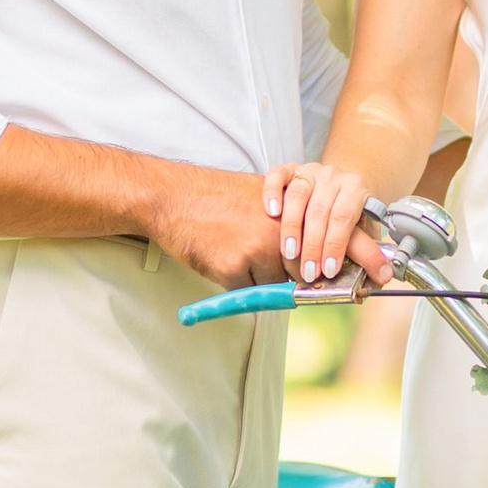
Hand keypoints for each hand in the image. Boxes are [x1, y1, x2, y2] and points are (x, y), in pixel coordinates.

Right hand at [149, 162, 301, 288]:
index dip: (306, 266)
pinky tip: (218, 258)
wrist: (174, 196)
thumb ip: (286, 221)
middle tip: (258, 264)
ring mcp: (256, 251)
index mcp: (290, 212)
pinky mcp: (233, 268)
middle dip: (281, 276)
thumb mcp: (262, 196)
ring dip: (254, 280)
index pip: (313, 252)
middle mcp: (278, 232)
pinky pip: (243, 291)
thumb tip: (305, 253)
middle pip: (294, 274)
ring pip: (269, 286)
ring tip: (232, 253)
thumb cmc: (213, 196)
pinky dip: (232, 283)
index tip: (305, 274)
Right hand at [262, 160, 393, 291]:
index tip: (329, 270)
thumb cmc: (348, 215)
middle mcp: (333, 176)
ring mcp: (309, 171)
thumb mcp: (363, 232)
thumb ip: (370, 254)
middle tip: (309, 272)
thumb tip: (383, 277)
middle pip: (320, 210)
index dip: (335, 245)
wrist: (338, 187)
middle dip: (313, 246)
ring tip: (289, 254)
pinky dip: (272, 193)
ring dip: (291, 228)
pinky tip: (272, 213)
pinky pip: (278, 175)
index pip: (344, 217)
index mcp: (356, 188)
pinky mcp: (289, 170)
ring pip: (297, 195)